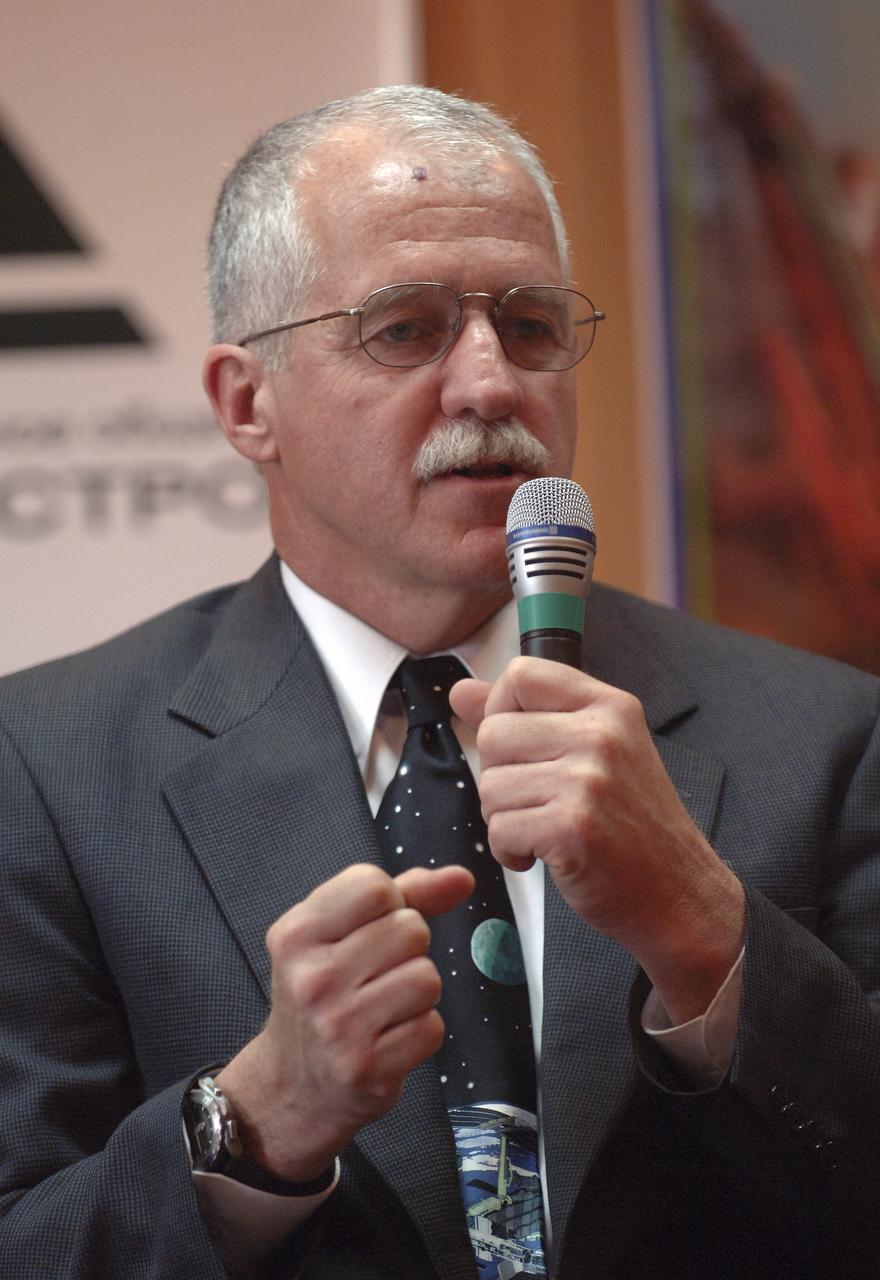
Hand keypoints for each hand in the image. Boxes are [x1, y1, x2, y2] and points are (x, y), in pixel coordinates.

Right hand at [216, 862, 472, 1181]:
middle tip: (376, 975)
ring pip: (427, 977)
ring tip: (385, 1006)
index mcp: (297, 933)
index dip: (390, 904)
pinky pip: (432, 1027)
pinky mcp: (366, 1067)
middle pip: (411, 929)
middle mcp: (311, 977)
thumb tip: (461, 877)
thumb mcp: (341, 933)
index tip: (371, 929)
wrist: (293, 1085)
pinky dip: (421, 1031)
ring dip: (418, 992)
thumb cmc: (324, 996)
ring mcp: (337, 1025)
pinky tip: (389, 1037)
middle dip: (408, 950)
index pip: (374, 885)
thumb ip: (406, 895)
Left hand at [451, 657, 743, 1022]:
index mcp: (608, 706)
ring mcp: (587, 780)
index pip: (521, 674)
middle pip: (493, 732)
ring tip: (544, 829)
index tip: (518, 746)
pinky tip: (541, 855)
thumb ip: (526, 716)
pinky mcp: (572, 826)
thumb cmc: (634, 825)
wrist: (678, 893)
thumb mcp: (594, 752)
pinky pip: (499, 828)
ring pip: (490, 785)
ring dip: (504, 818)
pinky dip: (509, 850)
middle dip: (499, 776)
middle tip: (536, 801)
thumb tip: (460, 691)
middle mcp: (600, 734)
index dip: (500, 709)